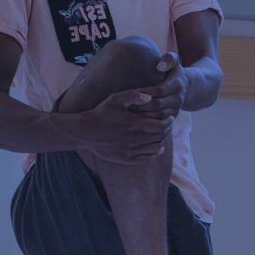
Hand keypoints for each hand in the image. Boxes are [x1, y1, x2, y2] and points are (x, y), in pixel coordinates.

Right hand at [53, 94, 171, 164]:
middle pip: (160, 137)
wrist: (84, 132)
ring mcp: (129, 150)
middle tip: (167, 125)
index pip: (160, 126)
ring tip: (161, 134)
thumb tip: (149, 97)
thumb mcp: (113, 99)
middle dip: (167, 130)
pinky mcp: (125, 159)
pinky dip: (156, 154)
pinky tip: (157, 148)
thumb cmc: (101, 113)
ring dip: (162, 141)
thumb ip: (132, 95)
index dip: (168, 122)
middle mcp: (132, 139)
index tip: (169, 118)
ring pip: (155, 148)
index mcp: (132, 124)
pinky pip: (147, 159)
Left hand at [131, 54, 188, 117]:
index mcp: (177, 85)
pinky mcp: (173, 116)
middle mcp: (178, 98)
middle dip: (142, 105)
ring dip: (144, 114)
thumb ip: (169, 59)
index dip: (146, 92)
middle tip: (127, 103)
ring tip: (130, 111)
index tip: (133, 91)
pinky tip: (137, 117)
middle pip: (157, 104)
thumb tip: (159, 67)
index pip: (159, 90)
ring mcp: (176, 109)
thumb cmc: (174, 72)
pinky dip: (148, 121)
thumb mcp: (175, 61)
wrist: (187, 87)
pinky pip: (160, 121)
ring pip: (158, 115)